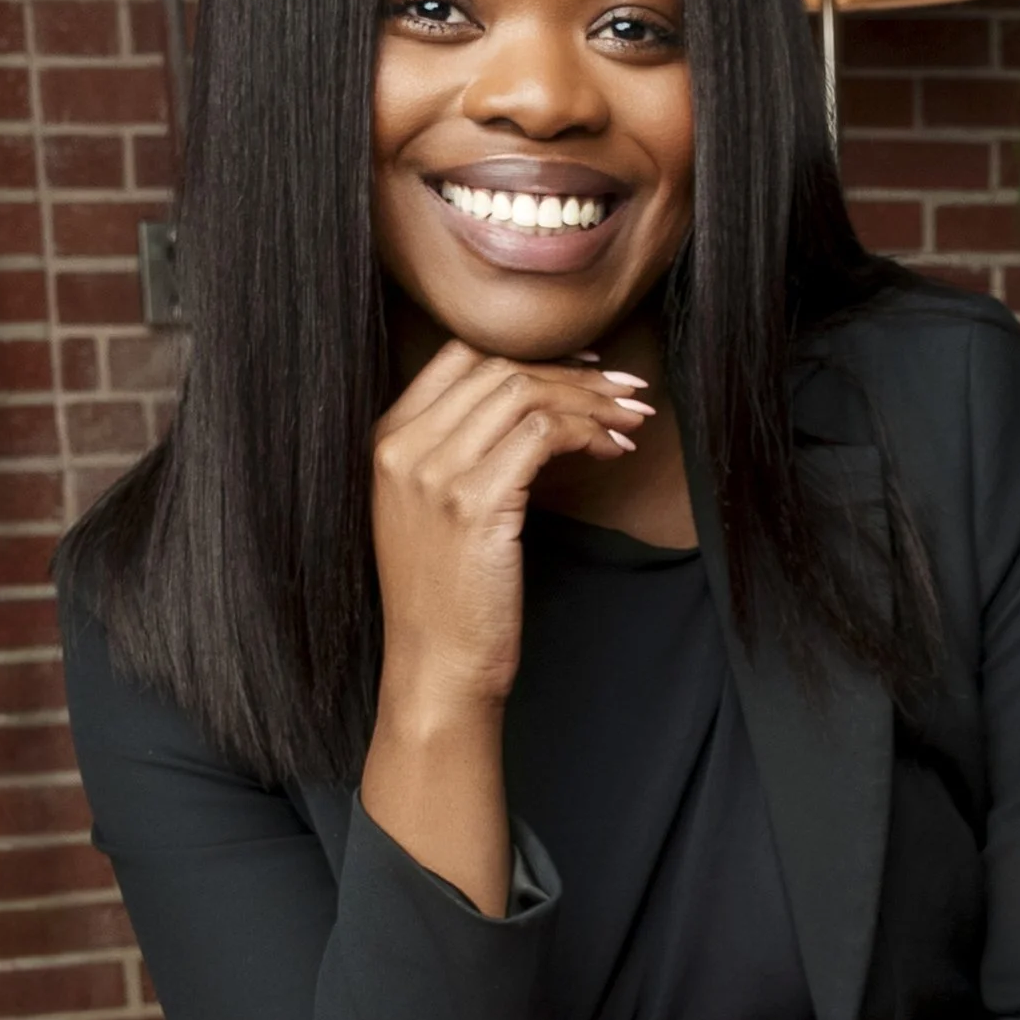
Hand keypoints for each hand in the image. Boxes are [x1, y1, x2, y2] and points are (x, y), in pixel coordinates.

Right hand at [369, 337, 650, 724]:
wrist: (436, 667)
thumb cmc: (449, 599)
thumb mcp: (435, 512)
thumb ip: (461, 454)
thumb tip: (536, 409)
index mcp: (388, 441)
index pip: (459, 356)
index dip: (529, 351)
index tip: (582, 367)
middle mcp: (403, 448)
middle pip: (498, 369)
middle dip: (574, 374)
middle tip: (627, 390)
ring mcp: (435, 473)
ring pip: (525, 394)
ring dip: (591, 401)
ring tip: (632, 419)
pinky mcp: (475, 503)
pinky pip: (543, 434)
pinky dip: (588, 432)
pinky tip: (613, 451)